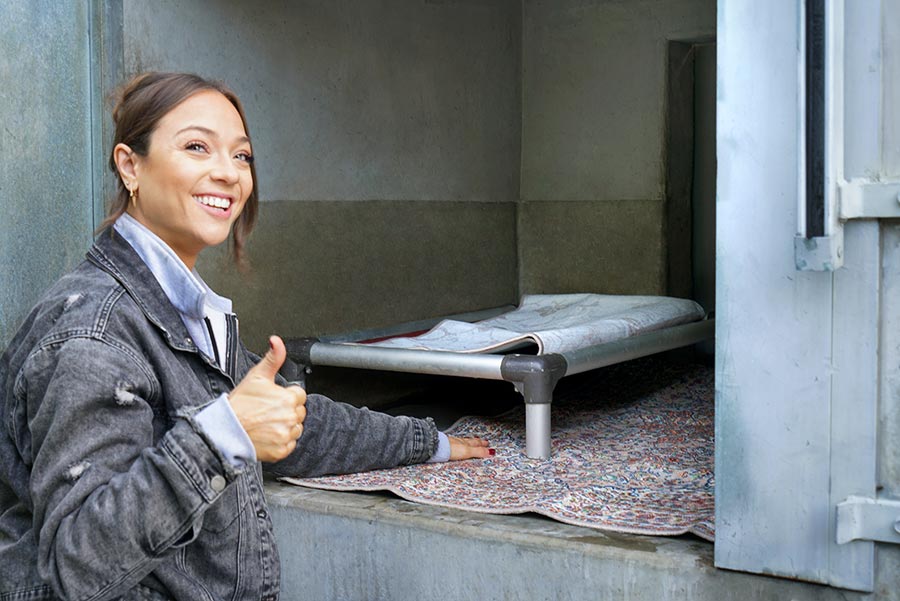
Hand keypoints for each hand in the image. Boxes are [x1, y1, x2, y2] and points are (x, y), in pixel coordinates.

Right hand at [228, 336, 305, 461]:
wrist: (225, 429)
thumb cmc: (240, 403)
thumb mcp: (257, 376)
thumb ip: (273, 358)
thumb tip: (277, 341)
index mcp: (288, 398)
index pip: (299, 395)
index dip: (286, 395)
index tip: (273, 399)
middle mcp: (290, 417)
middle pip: (299, 412)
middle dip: (287, 410)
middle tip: (268, 411)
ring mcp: (286, 435)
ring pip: (296, 428)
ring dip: (286, 426)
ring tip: (267, 423)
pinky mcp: (281, 450)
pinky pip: (290, 445)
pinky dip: (281, 442)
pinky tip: (268, 434)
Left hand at [448, 436, 494, 460]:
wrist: (436, 448)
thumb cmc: (450, 449)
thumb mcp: (467, 451)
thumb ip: (478, 452)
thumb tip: (490, 452)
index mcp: (466, 443)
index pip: (477, 443)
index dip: (483, 444)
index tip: (488, 444)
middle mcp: (460, 442)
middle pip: (471, 441)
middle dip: (478, 441)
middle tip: (483, 441)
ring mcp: (453, 443)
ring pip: (463, 442)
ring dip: (469, 442)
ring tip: (472, 442)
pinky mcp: (446, 446)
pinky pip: (456, 444)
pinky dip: (459, 444)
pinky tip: (457, 445)